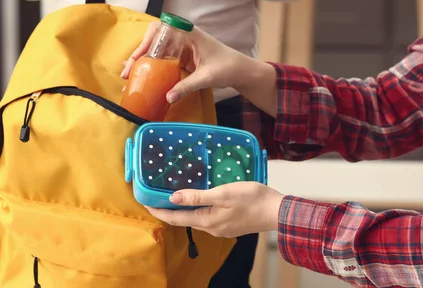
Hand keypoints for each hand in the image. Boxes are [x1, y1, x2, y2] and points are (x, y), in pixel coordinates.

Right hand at [121, 23, 252, 102]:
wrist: (240, 71)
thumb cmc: (228, 67)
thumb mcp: (207, 77)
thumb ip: (187, 86)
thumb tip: (168, 97)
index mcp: (189, 33)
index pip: (162, 27)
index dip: (147, 39)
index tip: (140, 55)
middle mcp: (182, 36)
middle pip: (154, 39)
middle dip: (139, 53)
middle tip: (127, 70)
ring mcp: (181, 47)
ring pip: (155, 49)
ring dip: (142, 61)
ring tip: (128, 75)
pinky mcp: (180, 57)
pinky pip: (162, 59)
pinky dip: (150, 67)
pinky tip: (140, 76)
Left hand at [146, 182, 284, 237]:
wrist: (277, 211)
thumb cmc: (251, 199)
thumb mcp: (223, 193)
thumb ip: (198, 196)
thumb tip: (173, 198)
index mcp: (208, 221)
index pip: (176, 218)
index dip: (159, 211)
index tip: (145, 204)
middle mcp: (212, 228)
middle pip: (183, 220)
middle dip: (168, 211)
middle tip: (155, 198)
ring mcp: (221, 228)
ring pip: (195, 219)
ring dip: (182, 210)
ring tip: (172, 197)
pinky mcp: (229, 224)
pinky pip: (206, 217)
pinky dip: (196, 209)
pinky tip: (196, 200)